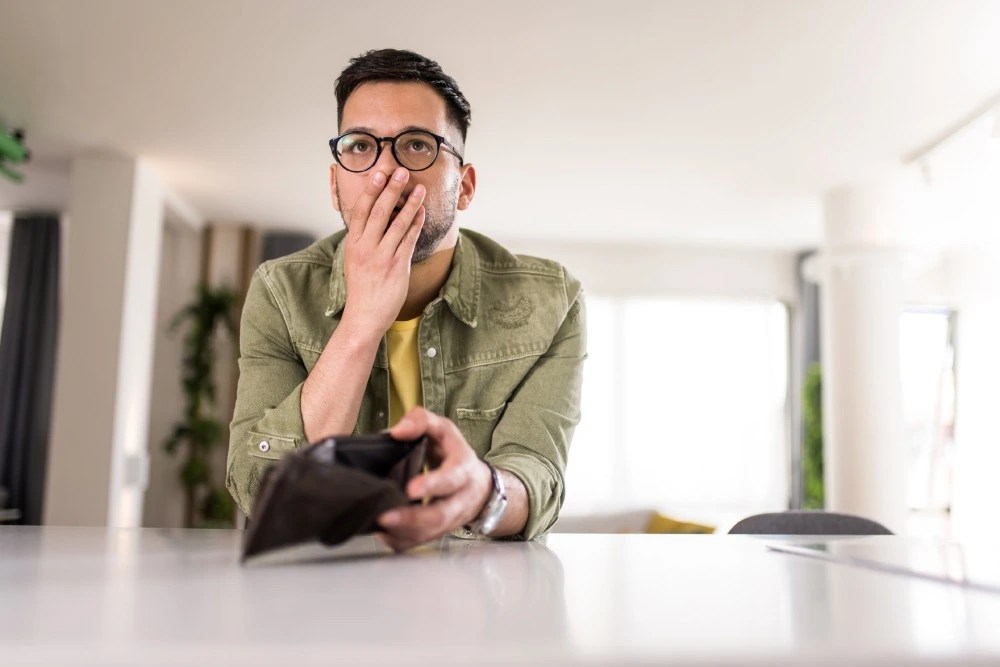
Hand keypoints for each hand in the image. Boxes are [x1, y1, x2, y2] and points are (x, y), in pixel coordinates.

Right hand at [342, 166, 425, 332]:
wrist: (364, 316)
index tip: (379, 173)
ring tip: (419, 188)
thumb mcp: (354, 259)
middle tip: (401, 171)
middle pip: (380, 212)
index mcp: (353, 243)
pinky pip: (409, 240)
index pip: (362, 211)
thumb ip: (362, 239)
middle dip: (392, 190)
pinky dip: (416, 224)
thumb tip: (371, 219)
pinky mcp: (398, 266)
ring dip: (410, 203)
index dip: (371, 190)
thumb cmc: (361, 287)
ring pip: (398, 223)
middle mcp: (366, 247)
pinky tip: (422, 212)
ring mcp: (382, 257)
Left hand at [376, 407, 492, 551]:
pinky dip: (402, 542)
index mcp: (462, 470)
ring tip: (380, 527)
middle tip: (386, 517)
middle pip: (441, 515)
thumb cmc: (453, 454)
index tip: (411, 489)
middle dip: (413, 519)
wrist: (476, 485)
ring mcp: (450, 519)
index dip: (433, 484)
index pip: (451, 479)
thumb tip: (396, 431)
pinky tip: (384, 536)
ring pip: (431, 533)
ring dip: (404, 534)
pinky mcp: (438, 531)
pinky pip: (421, 542)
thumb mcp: (443, 429)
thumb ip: (421, 422)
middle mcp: (460, 499)